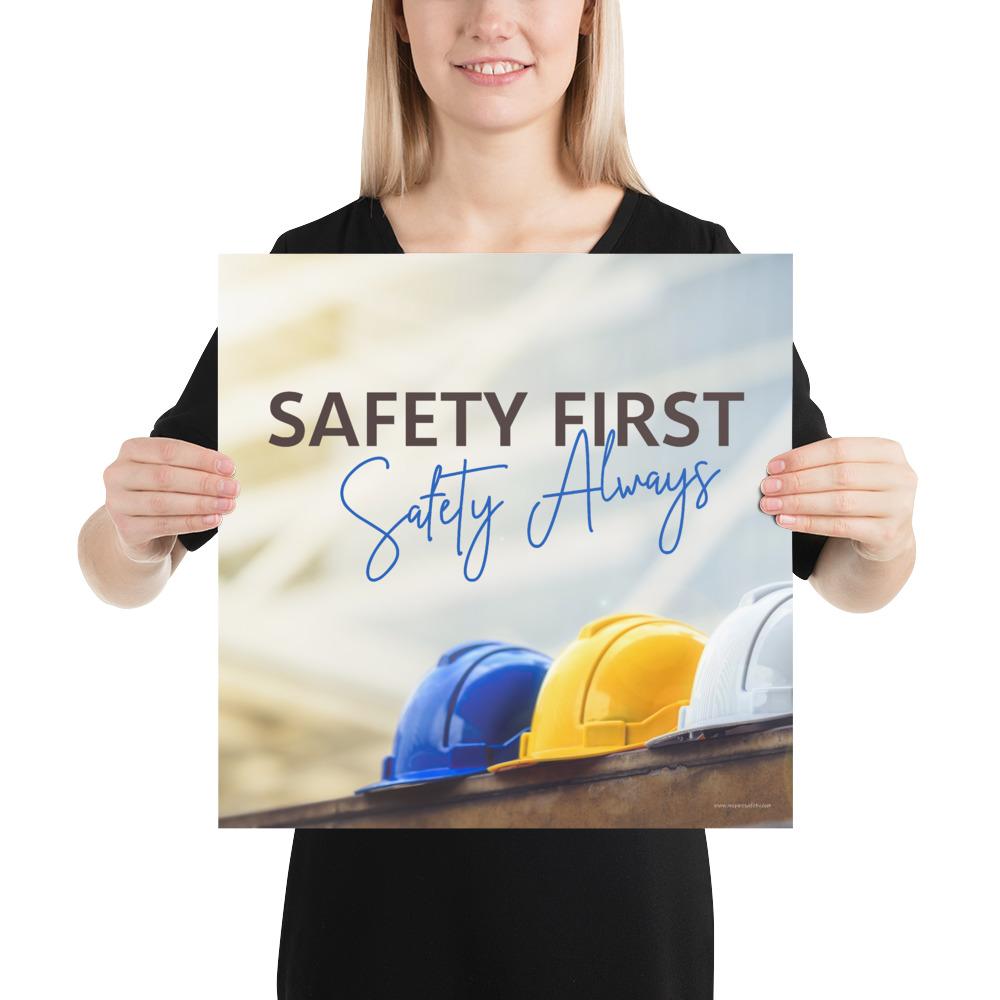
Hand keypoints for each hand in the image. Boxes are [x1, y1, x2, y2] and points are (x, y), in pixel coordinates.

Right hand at [103, 437, 238, 561]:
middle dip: (204, 482)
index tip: (230, 467)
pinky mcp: (126, 529)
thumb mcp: (174, 472)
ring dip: (201, 503)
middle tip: (233, 488)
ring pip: (164, 503)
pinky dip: (192, 522)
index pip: (168, 450)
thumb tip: (228, 471)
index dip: (201, 458)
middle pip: (165, 476)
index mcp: (131, 450)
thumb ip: (194, 467)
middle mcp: (117, 474)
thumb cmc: (163, 492)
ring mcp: (117, 503)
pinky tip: (214, 520)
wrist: (140, 531)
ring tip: (228, 505)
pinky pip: (164, 525)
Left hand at [759, 437, 916, 561]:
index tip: (773, 466)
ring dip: (798, 503)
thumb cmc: (861, 496)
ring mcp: (899, 506)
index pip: (840, 448)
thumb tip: (777, 469)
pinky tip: (786, 521)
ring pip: (839, 502)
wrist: (886, 536)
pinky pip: (841, 526)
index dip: (803, 457)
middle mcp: (900, 476)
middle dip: (797, 481)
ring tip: (771, 505)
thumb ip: (826, 464)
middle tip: (768, 487)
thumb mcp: (853, 473)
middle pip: (839, 475)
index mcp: (889, 451)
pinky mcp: (888, 533)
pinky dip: (808, 523)